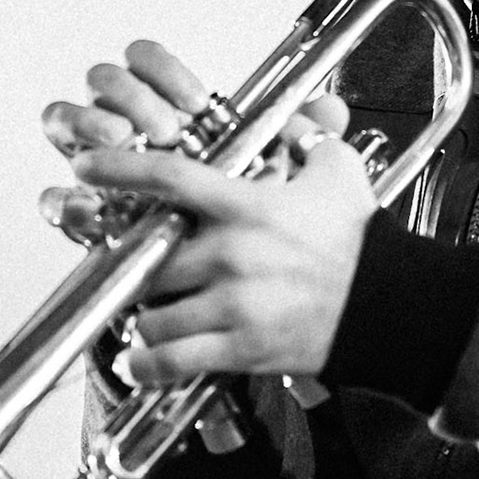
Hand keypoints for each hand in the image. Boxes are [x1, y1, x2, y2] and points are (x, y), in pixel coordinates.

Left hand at [40, 41, 369, 382]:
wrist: (391, 305)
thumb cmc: (361, 241)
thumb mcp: (337, 169)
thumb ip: (304, 134)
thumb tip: (285, 113)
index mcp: (249, 206)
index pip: (170, 178)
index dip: (121, 170)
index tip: (87, 167)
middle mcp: (233, 254)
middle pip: (151, 258)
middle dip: (139, 264)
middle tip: (140, 266)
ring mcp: (235, 305)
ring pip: (153, 315)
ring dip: (144, 317)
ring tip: (149, 316)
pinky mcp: (243, 349)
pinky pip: (173, 362)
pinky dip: (148, 365)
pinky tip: (140, 362)